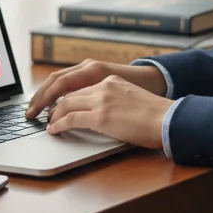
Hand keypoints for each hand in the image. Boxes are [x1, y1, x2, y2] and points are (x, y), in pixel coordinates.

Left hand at [45, 73, 171, 149]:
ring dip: (54, 115)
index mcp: (112, 81)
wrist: (166, 119)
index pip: (82, 88)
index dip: (67, 98)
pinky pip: (70, 119)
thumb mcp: (132, 100)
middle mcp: (104, 86)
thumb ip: (116, 102)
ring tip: (48, 124)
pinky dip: (58, 125)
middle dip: (54, 105)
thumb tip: (107, 116)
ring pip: (66, 105)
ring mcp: (101, 101)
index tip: (59, 106)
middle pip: (70, 94)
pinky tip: (54, 131)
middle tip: (46, 115)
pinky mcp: (100, 117)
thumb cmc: (155, 116)